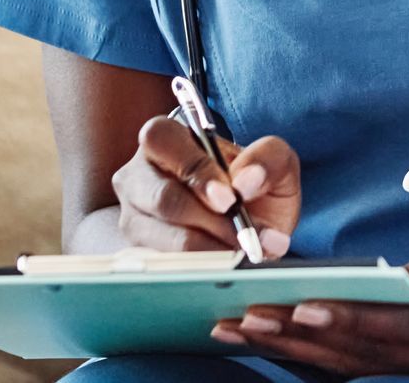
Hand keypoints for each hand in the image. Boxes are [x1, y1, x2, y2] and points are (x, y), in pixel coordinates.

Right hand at [110, 116, 300, 257]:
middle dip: (207, 220)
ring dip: (206, 249)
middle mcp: (138, 176)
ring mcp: (133, 218)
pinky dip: (196, 269)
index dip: (195, 170)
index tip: (230, 200)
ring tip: (242, 254)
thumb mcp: (275, 164)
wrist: (252, 229)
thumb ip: (267, 159)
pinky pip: (160, 265)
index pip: (163, 141)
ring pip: (160, 237)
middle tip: (241, 237)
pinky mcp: (137, 255)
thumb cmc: (256, 187)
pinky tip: (223, 269)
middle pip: (161, 198)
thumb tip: (246, 181)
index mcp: (165, 139)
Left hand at [211, 227, 408, 380]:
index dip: (349, 320)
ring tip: (251, 333)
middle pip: (368, 358)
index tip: (300, 307)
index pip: (401, 327)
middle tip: (246, 320)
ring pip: (365, 372)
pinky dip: (331, 360)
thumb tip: (382, 280)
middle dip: (302, 339)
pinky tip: (292, 349)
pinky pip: (378, 372)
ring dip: (304, 354)